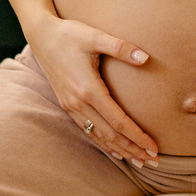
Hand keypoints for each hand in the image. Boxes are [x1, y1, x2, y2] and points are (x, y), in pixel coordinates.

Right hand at [27, 16, 158, 164]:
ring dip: (121, 150)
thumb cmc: (70, 34)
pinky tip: (116, 151)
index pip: (118, 122)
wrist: (41, 35)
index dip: (138, 137)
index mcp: (88, 90)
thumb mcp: (95, 36)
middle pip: (111, 135)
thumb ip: (122, 48)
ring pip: (99, 136)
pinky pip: (88, 131)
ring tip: (140, 160)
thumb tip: (146, 58)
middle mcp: (79, 103)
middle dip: (134, 149)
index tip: (154, 147)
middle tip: (155, 161)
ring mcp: (72, 106)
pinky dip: (104, 143)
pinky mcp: (68, 105)